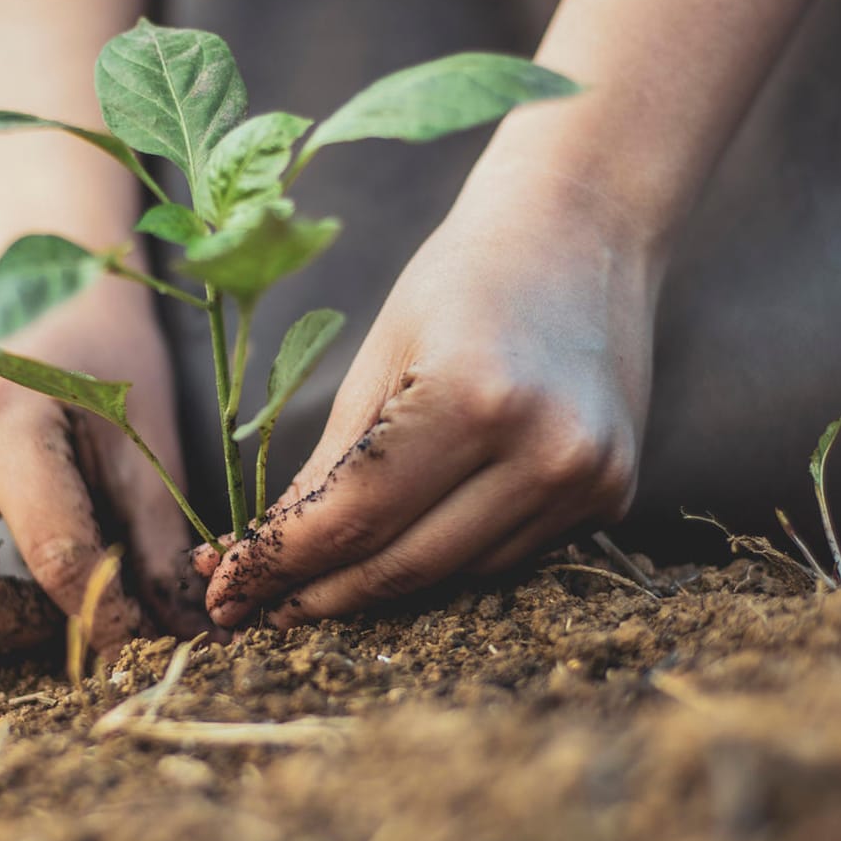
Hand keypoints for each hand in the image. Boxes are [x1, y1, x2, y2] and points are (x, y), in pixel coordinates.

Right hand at [0, 279, 197, 654]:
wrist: (48, 295)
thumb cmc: (105, 370)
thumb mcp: (146, 447)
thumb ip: (156, 545)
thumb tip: (184, 636)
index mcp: (1, 419)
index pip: (52, 559)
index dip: (105, 619)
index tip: (136, 641)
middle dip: (9, 630)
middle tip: (53, 615)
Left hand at [196, 183, 657, 627]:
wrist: (584, 230)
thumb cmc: (463, 280)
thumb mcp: (378, 359)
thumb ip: (328, 467)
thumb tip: (266, 557)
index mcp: (473, 398)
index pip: (355, 519)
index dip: (280, 566)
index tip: (226, 594)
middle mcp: (545, 450)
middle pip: (404, 567)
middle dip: (318, 595)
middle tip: (253, 609)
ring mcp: (590, 480)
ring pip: (455, 575)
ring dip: (380, 583)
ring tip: (317, 578)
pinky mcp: (614, 493)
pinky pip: (505, 556)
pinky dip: (447, 556)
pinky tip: (408, 538)